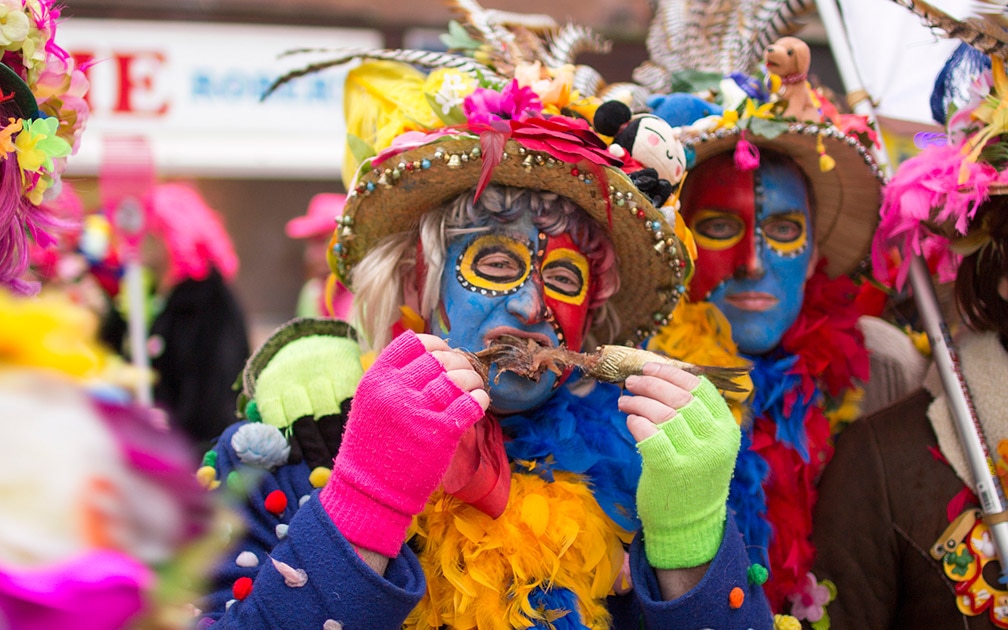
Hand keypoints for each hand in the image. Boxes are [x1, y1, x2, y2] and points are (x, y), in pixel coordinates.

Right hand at [320, 330, 487, 556]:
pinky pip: (472, 404)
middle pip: (440, 359)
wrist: (371, 490)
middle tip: (463, 374)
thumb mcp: (371, 403)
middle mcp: (397, 391)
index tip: (444, 354)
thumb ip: (396, 379)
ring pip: (459, 378)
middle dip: (458, 363)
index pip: (415, 343)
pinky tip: (478, 403)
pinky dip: (480, 400)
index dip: (436, 346)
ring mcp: (420, 411)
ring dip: (473, 380)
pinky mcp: (442, 433)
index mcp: (377, 378)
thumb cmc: (374, 446)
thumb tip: (435, 356)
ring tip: (473, 388)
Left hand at [619, 362, 740, 568]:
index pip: (702, 388)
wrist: (690, 523)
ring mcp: (694, 456)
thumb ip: (694, 415)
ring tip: (625, 401)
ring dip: (638, 401)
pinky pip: (649, 434)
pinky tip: (630, 420)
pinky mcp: (670, 470)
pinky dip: (637, 421)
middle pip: (680, 397)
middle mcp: (715, 441)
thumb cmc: (692, 476)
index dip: (673, 374)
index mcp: (727, 429)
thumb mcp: (707, 444)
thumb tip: (660, 376)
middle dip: (651, 384)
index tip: (651, 368)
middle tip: (632, 382)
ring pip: (662, 413)